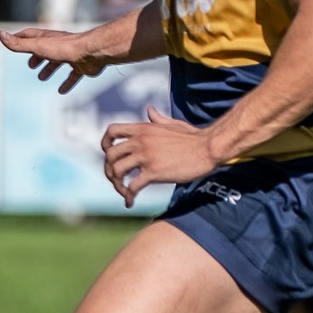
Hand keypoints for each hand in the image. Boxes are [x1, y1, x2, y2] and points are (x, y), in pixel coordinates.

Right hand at [0, 27, 108, 94]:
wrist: (91, 52)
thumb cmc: (64, 48)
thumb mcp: (37, 46)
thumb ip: (19, 44)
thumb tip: (1, 35)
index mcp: (46, 38)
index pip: (29, 35)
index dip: (19, 38)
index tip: (12, 41)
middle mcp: (58, 45)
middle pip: (45, 49)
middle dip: (36, 56)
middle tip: (31, 65)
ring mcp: (70, 55)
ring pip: (58, 62)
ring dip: (49, 69)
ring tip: (42, 78)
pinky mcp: (81, 66)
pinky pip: (73, 75)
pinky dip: (67, 82)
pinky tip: (62, 91)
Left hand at [100, 106, 217, 206]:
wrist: (208, 148)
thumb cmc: (193, 137)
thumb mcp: (172, 123)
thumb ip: (157, 119)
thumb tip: (150, 110)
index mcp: (143, 128)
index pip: (112, 131)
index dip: (105, 143)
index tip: (109, 155)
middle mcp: (140, 141)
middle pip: (110, 155)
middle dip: (109, 169)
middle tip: (117, 180)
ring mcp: (146, 156)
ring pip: (117, 171)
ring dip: (117, 184)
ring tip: (123, 192)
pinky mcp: (154, 172)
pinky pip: (132, 186)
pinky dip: (128, 196)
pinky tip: (130, 203)